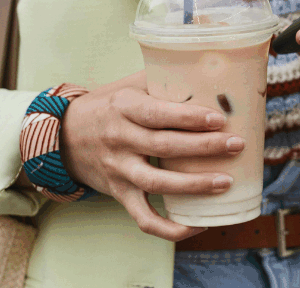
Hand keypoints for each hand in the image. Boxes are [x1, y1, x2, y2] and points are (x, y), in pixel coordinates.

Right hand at [59, 71, 243, 240]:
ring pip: (156, 183)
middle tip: (236, 145)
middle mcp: (118, 138)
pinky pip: (143, 217)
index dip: (188, 118)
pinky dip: (169, 228)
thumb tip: (210, 71)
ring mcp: (118, 169)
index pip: (157, 114)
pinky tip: (197, 225)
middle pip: (163, 147)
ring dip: (193, 186)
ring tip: (226, 182)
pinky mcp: (119, 193)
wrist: (64, 137)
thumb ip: (162, 79)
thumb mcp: (128, 85)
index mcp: (123, 107)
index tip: (219, 119)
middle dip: (204, 147)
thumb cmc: (108, 106)